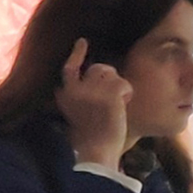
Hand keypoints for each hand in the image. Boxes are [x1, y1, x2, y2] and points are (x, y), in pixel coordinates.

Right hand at [57, 40, 135, 167]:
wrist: (97, 150)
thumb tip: (96, 75)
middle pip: (97, 69)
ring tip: (116, 105)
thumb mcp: (76, 113)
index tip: (83, 41)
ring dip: (118, 86)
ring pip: (111, 73)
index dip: (77, 54)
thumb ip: (82, 95)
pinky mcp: (108, 93)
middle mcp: (74, 89)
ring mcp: (91, 90)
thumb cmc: (92, 137)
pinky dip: (127, 93)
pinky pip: (123, 83)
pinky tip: (122, 106)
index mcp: (64, 95)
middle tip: (113, 97)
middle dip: (108, 78)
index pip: (69, 68)